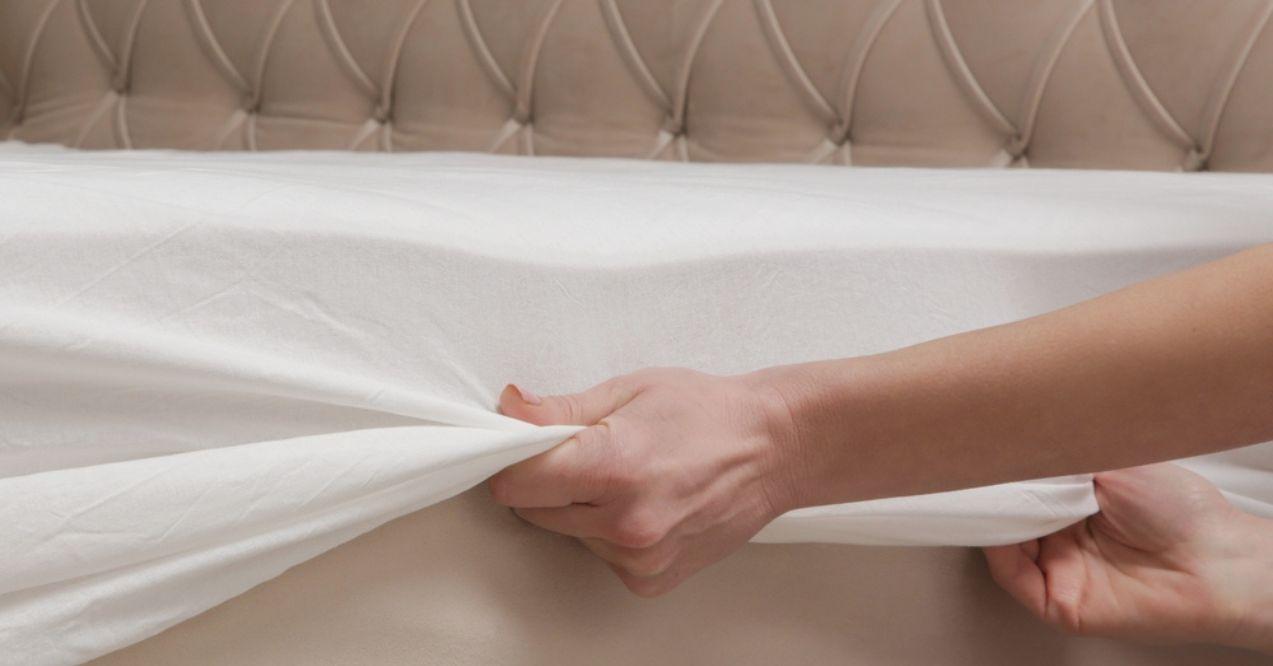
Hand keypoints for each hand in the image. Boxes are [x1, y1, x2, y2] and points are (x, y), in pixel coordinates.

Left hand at [488, 368, 798, 596]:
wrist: (772, 448)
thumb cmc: (707, 412)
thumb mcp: (629, 391)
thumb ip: (560, 410)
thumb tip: (509, 409)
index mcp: (613, 465)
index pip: (515, 482)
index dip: (510, 459)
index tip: (521, 446)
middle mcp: (624, 520)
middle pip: (532, 511)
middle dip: (545, 481)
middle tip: (587, 453)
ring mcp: (639, 556)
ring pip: (565, 534)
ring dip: (578, 508)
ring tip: (627, 475)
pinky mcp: (650, 578)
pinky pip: (598, 555)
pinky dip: (606, 532)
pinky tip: (643, 503)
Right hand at [984, 463, 1272, 652]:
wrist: (1217, 559)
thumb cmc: (1177, 506)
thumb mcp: (1109, 461)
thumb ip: (1056, 458)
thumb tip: (1011, 442)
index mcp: (1074, 500)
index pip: (1020, 485)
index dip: (1000, 469)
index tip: (983, 446)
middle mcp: (1062, 535)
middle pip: (1007, 513)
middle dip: (990, 489)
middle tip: (976, 463)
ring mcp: (1059, 569)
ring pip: (1002, 543)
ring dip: (989, 516)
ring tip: (983, 487)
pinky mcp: (1059, 602)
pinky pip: (1013, 576)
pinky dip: (996, 550)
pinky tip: (996, 523)